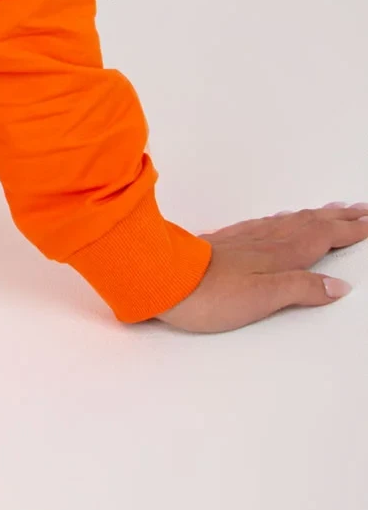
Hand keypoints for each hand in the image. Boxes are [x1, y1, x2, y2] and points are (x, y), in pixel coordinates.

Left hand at [156, 203, 367, 332]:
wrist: (161, 279)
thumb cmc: (209, 295)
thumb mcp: (263, 298)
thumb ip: (301, 289)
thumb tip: (338, 286)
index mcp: (280, 255)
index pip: (323, 238)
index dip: (349, 231)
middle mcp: (266, 241)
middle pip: (311, 224)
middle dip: (340, 218)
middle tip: (362, 210)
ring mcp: (245, 239)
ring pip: (290, 221)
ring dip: (316, 215)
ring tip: (333, 210)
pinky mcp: (226, 242)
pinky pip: (267, 223)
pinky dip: (285, 219)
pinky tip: (281, 220)